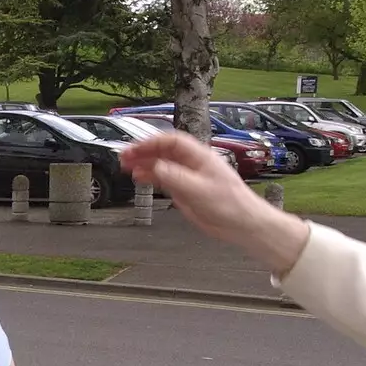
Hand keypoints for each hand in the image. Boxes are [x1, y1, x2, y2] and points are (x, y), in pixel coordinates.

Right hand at [119, 133, 311, 273]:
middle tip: (124, 156)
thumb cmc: (229, 204)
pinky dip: (151, 177)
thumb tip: (154, 166)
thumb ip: (175, 177)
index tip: (134, 149)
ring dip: (144, 163)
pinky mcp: (185, 190)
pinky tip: (140, 178)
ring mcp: (188, 176)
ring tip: (126, 166)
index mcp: (199, 157)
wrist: (241, 224)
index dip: (151, 142)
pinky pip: (164, 179)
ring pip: (162, 164)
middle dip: (143, 151)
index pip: (171, 141)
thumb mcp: (198, 190)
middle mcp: (192, 163)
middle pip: (164, 151)